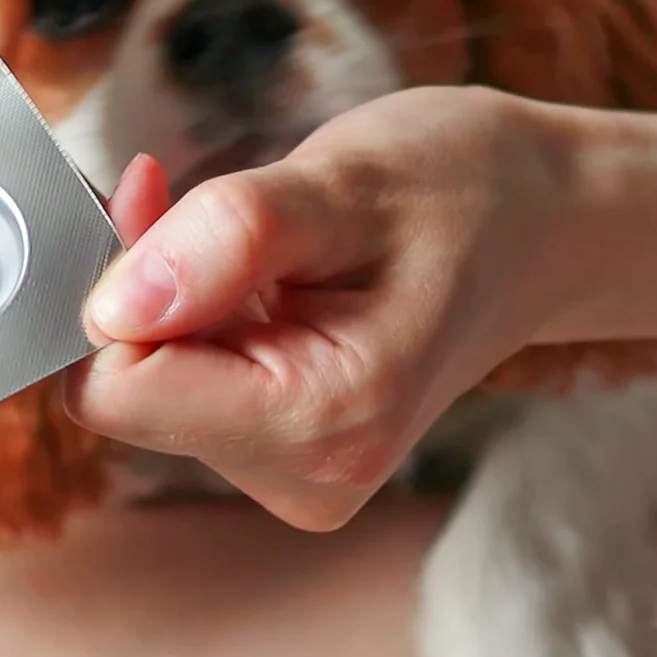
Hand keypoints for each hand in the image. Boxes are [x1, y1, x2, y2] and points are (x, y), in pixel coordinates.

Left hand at [71, 86, 576, 529]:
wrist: (544, 223)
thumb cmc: (465, 188)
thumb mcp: (350, 180)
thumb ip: (231, 237)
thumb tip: (112, 305)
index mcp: (326, 422)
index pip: (119, 391)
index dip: (114, 287)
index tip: (159, 202)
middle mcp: (307, 476)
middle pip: (128, 393)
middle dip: (146, 290)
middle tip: (220, 207)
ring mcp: (296, 475)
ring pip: (149, 388)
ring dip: (174, 298)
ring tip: (270, 241)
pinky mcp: (285, 456)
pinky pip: (182, 388)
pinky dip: (197, 317)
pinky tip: (266, 274)